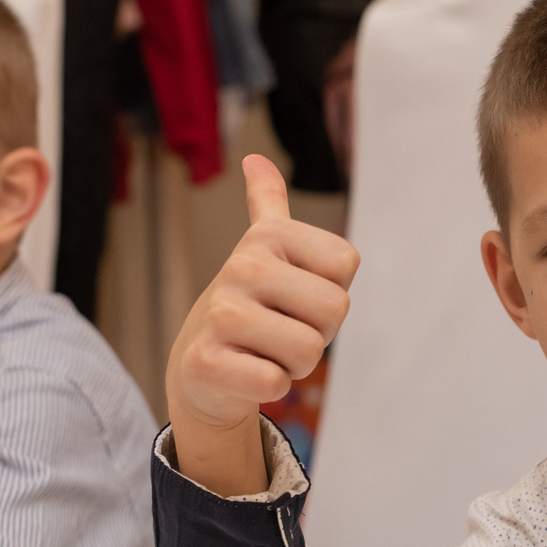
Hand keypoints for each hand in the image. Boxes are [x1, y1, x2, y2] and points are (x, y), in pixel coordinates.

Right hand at [165, 155, 358, 496]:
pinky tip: (245, 374)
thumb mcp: (263, 252)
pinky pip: (274, 383)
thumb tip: (254, 159)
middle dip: (317, 333)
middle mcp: (241, 267)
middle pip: (334, 310)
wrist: (200, 366)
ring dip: (294, 363)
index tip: (297, 297)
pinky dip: (269, 387)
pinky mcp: (205, 362)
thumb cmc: (252, 308)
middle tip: (282, 331)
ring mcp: (220, 314)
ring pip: (308, 350)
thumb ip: (268, 204)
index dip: (331, 291)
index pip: (346, 265)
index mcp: (267, 237)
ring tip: (263, 351)